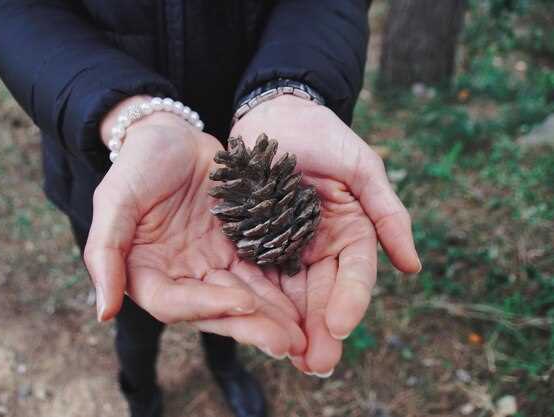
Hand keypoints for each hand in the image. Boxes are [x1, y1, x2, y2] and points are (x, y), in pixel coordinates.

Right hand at [84, 98, 305, 357]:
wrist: (171, 136)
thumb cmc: (137, 164)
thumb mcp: (114, 200)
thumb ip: (106, 253)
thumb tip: (103, 312)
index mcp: (147, 273)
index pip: (174, 302)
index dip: (207, 305)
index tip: (243, 303)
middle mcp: (181, 276)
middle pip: (215, 309)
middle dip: (250, 326)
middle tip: (286, 342)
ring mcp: (211, 264)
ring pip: (243, 296)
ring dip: (271, 317)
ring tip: (302, 335)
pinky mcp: (237, 248)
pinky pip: (260, 272)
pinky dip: (280, 289)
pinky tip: (303, 304)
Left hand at [230, 95, 420, 374]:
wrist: (274, 113)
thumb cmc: (323, 135)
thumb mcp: (363, 169)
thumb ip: (388, 213)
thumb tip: (414, 267)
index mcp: (350, 231)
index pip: (354, 274)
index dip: (350, 301)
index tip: (339, 327)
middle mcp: (320, 246)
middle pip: (323, 294)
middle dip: (320, 329)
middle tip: (315, 363)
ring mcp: (287, 247)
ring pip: (292, 294)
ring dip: (291, 326)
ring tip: (287, 356)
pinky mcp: (255, 242)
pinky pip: (258, 276)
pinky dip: (260, 301)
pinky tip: (254, 323)